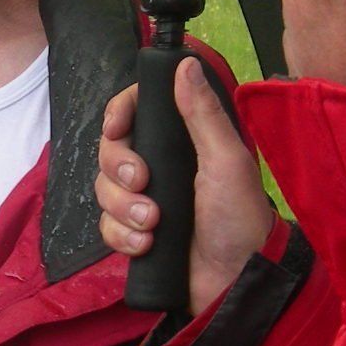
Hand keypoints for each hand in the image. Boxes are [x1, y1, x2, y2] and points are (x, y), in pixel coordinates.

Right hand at [97, 57, 274, 315]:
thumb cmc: (241, 217)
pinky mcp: (134, 235)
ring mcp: (143, 202)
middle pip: (110, 151)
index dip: (118, 115)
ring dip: (123, 207)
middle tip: (143, 183)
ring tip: (153, 224)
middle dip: (120, 168)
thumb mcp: (227, 160)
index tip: (117, 127)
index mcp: (181, 143)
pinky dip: (122, 236)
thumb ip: (203, 114)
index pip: (134, 113)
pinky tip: (147, 245)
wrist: (237, 281)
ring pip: (104, 190)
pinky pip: (106, 227)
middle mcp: (159, 167)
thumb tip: (185, 64)